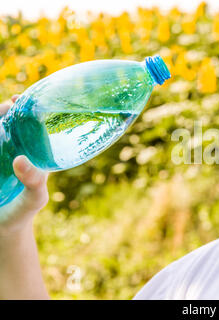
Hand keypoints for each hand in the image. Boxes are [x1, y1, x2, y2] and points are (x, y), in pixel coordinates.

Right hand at [0, 95, 48, 235]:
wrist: (2, 229)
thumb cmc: (24, 211)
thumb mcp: (35, 198)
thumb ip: (34, 182)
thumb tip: (21, 160)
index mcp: (30, 153)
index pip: (27, 124)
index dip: (23, 108)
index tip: (17, 98)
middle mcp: (11, 150)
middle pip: (4, 122)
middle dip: (1, 111)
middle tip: (5, 107)